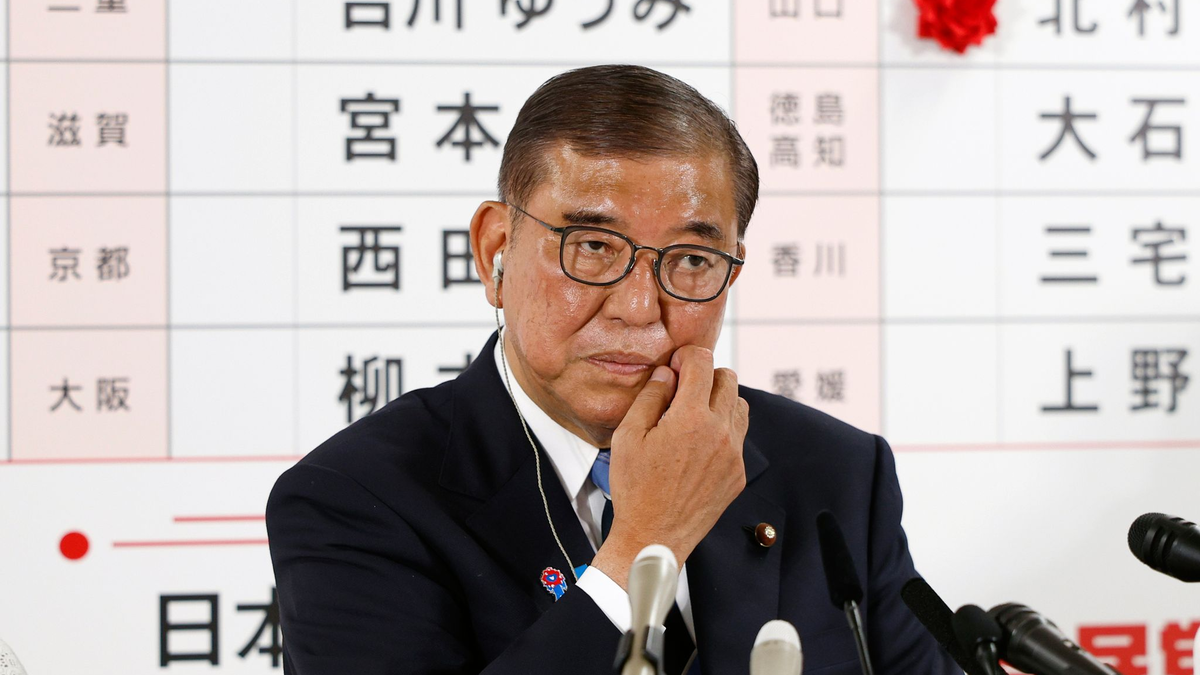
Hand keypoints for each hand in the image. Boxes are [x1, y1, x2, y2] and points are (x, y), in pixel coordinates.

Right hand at [589, 345, 749, 589]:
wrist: (654, 537)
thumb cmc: (635, 489)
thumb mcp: (628, 436)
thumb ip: (650, 396)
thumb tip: (667, 373)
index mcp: (691, 418)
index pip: (702, 363)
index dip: (686, 356)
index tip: (675, 363)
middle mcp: (720, 433)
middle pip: (728, 379)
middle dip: (705, 375)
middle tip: (682, 389)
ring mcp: (734, 455)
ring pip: (739, 405)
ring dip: (719, 400)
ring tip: (693, 415)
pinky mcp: (738, 474)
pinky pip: (739, 437)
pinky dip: (723, 430)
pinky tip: (698, 444)